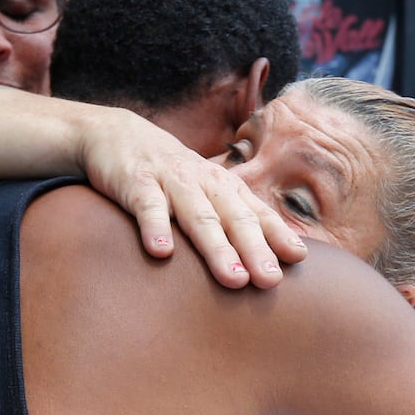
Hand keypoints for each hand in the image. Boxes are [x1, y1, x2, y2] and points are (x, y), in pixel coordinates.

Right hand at [77, 112, 306, 288]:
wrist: (116, 133)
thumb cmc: (170, 174)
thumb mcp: (204, 190)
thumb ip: (230, 217)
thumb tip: (265, 258)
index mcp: (223, 187)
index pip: (256, 212)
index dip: (277, 234)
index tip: (298, 259)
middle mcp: (203, 183)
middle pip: (234, 217)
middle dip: (255, 249)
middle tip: (270, 280)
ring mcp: (170, 182)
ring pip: (198, 215)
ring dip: (217, 247)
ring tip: (233, 278)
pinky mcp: (135, 182)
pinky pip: (147, 206)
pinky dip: (155, 227)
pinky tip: (161, 252)